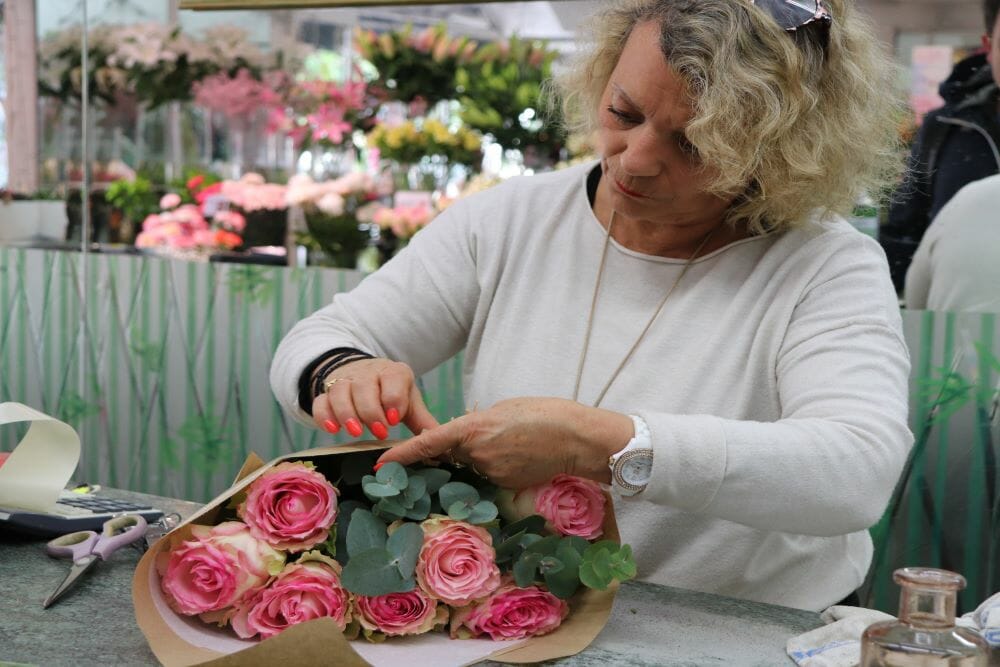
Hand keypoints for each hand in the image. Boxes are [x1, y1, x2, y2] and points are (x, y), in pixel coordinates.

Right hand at [312, 358, 438, 439]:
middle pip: (364, 387)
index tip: (394, 420)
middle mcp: (368, 373)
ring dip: (347, 413)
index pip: (393, 379)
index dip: (393, 398)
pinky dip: (324, 415)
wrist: (363, 374)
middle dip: (371, 410)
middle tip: (379, 432)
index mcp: (393, 372)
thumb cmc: (391, 393)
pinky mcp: (327, 392)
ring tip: (355, 432)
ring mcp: (345, 381)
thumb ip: (422, 421)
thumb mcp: (408, 402)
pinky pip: (321, 401)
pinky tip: (331, 429)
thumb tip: (441, 443)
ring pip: (341, 392)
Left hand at [374, 398, 632, 488]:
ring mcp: (492, 473)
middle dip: (449, 451)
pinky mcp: (506, 484)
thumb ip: (478, 423)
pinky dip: (497, 465)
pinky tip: (519, 454)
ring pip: (472, 465)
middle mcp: (477, 455)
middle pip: (450, 455)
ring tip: (511, 441)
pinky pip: (491, 474)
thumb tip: (467, 435)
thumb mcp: (504, 408)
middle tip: (470, 440)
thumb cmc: (546, 414)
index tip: (380, 463)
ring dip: (479, 456)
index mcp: (473, 429)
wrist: (578, 439)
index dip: (402, 453)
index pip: (428, 443)